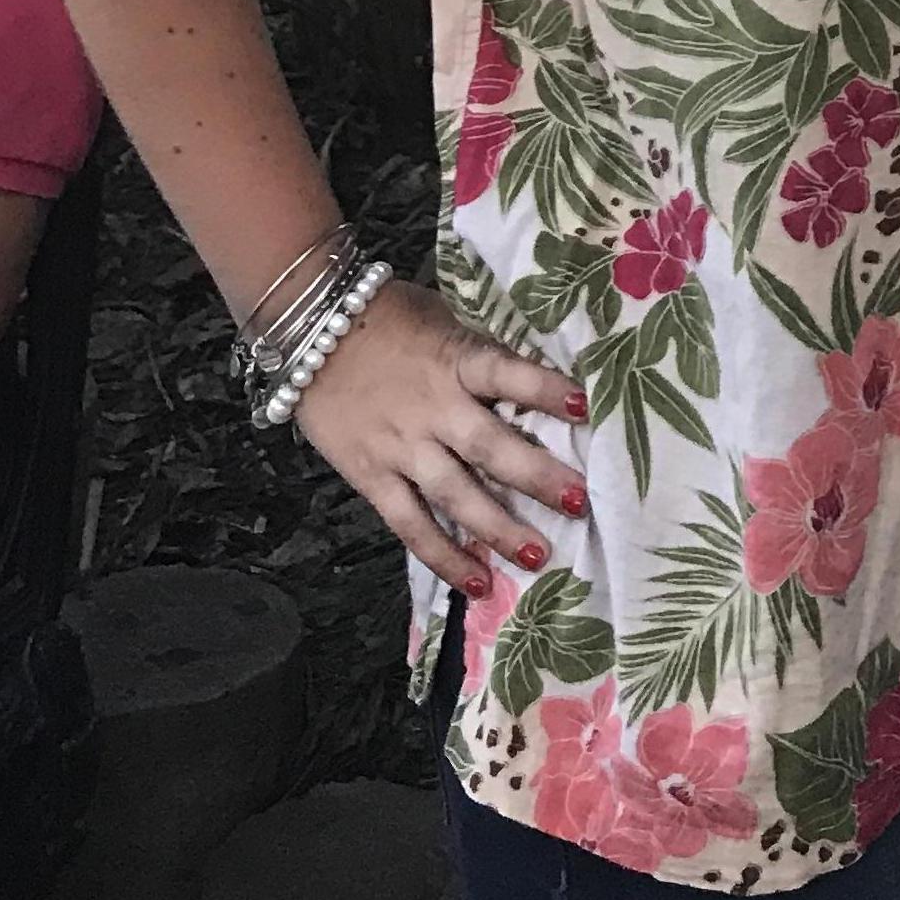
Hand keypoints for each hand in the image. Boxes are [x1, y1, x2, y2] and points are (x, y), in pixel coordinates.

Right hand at [292, 281, 588, 596]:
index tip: (587, 406)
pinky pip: (410, 523)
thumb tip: (536, 377)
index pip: (508, 372)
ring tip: (537, 555)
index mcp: (457, 359)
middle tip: (579, 502)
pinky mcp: (371, 477)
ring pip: (454, 494)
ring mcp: (401, 447)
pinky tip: (477, 582)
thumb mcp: (445, 318)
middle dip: (536, 477)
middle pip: (489, 447)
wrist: (312, 326)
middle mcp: (433, 407)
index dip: (545, 388)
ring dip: (497, 528)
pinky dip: (443, 555)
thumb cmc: (390, 317)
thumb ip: (482, 353)